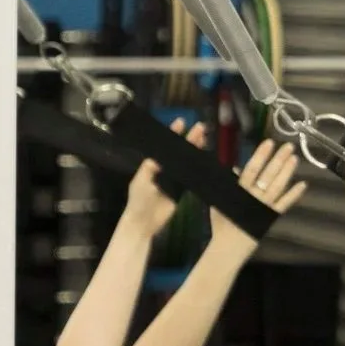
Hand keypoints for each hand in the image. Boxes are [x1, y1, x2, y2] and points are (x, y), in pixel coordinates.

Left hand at [125, 119, 206, 237]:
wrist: (144, 223)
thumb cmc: (139, 201)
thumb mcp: (142, 182)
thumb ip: (150, 169)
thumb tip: (159, 155)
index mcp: (151, 166)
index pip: (164, 147)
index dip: (172, 134)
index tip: (181, 122)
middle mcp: (163, 170)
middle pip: (178, 152)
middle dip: (189, 140)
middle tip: (200, 128)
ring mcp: (172, 180)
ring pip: (186, 162)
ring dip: (194, 151)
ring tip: (204, 139)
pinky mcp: (180, 191)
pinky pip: (190, 177)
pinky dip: (197, 169)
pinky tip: (204, 160)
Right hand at [210, 140, 306, 258]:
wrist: (229, 246)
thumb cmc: (222, 223)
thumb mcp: (220, 200)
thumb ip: (229, 184)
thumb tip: (236, 168)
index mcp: (239, 191)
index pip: (251, 169)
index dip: (260, 155)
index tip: (269, 143)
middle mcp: (253, 196)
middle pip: (267, 175)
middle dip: (278, 159)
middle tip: (289, 146)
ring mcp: (263, 206)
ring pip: (278, 186)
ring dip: (287, 172)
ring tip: (295, 159)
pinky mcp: (271, 216)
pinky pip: (284, 204)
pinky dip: (294, 194)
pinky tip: (303, 184)